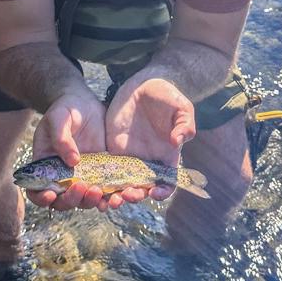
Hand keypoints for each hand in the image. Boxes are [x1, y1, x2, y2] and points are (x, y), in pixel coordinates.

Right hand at [28, 87, 109, 211]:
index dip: (41, 198)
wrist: (85, 103)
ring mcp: (84, 176)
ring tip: (101, 193)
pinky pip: (106, 190)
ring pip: (85, 200)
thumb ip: (62, 138)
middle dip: (72, 200)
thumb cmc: (65, 109)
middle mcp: (63, 176)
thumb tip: (72, 162)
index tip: (52, 193)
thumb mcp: (59, 118)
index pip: (37, 191)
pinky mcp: (102, 172)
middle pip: (64, 201)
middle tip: (83, 187)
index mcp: (46, 167)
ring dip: (92, 202)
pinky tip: (117, 196)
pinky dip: (110, 197)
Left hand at [102, 75, 196, 210]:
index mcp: (167, 155)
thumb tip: (177, 142)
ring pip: (123, 184)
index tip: (154, 192)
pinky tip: (96, 186)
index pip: (168, 181)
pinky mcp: (113, 150)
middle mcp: (148, 160)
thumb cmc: (167, 95)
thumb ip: (185, 125)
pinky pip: (107, 171)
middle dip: (135, 196)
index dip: (163, 191)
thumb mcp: (182, 107)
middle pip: (142, 188)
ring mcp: (130, 156)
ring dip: (117, 194)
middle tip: (127, 194)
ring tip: (111, 197)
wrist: (143, 84)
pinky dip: (102, 183)